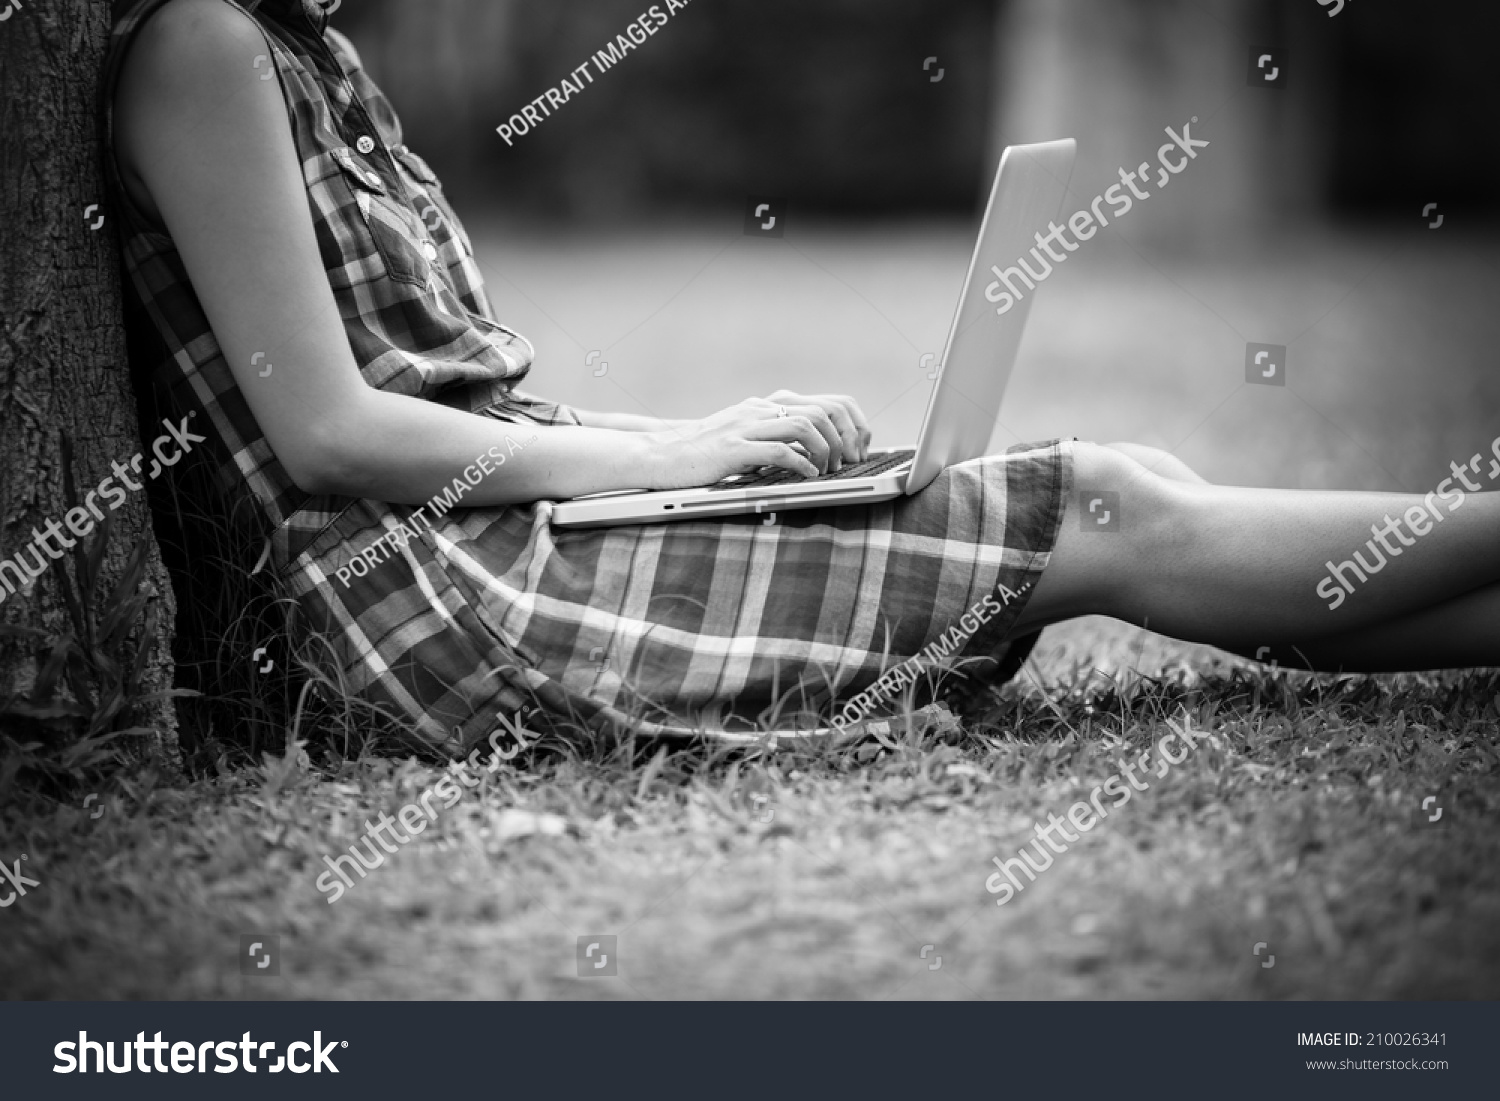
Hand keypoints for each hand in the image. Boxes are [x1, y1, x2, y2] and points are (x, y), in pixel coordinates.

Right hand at [643, 394, 869, 489]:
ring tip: (828, 471)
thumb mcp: (748, 439)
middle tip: (847, 465)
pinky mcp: (733, 448)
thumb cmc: (707, 454)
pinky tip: (808, 476)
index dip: (854, 425)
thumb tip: (818, 454)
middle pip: (823, 410)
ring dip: (826, 450)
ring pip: (805, 425)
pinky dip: (801, 463)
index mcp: (768, 405)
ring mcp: (746, 426)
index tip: (860, 450)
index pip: (829, 401)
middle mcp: (760, 409)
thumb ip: (778, 439)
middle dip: (845, 439)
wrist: (663, 456)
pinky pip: (778, 450)